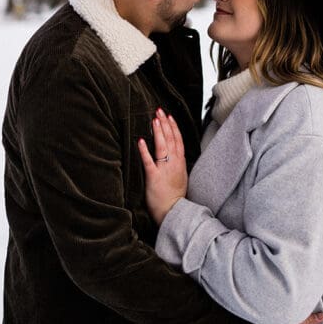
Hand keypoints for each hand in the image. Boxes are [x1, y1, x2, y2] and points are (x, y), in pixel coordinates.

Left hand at [138, 109, 187, 224]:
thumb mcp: (181, 177)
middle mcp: (174, 164)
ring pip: (163, 147)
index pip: (179, 141)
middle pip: (171, 139)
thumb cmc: (175, 196)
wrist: (174, 212)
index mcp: (180, 163)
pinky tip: (140, 140)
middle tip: (159, 111)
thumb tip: (174, 154)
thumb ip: (178, 164)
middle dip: (165, 124)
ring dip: (158, 132)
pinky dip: (145, 150)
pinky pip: (149, 162)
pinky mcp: (154, 178)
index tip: (169, 116)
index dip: (174, 127)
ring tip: (153, 119)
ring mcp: (165, 170)